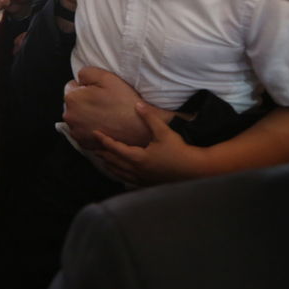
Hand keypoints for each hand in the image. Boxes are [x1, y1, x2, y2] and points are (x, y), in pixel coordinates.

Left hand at [63, 67, 153, 149]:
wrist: (139, 129)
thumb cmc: (124, 103)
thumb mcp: (106, 77)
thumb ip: (86, 73)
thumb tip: (79, 79)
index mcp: (72, 99)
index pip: (72, 86)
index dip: (87, 87)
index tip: (100, 92)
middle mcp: (69, 117)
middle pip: (74, 103)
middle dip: (85, 102)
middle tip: (105, 104)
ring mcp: (76, 132)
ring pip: (78, 118)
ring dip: (86, 116)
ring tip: (106, 116)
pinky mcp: (83, 143)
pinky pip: (83, 132)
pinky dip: (90, 129)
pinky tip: (104, 126)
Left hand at [91, 101, 206, 185]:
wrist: (195, 170)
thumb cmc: (179, 151)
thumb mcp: (164, 132)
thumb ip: (149, 118)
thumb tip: (138, 104)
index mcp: (137, 157)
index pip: (114, 147)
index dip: (103, 140)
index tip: (94, 133)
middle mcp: (136, 170)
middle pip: (113, 161)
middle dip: (103, 154)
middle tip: (92, 148)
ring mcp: (142, 179)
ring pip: (119, 173)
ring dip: (109, 165)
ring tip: (103, 160)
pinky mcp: (148, 183)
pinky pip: (129, 180)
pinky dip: (120, 174)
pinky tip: (120, 173)